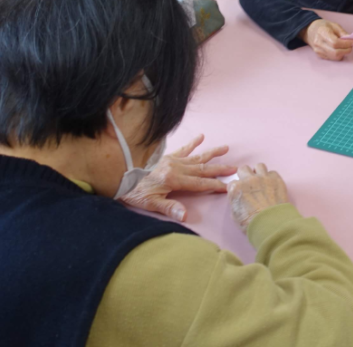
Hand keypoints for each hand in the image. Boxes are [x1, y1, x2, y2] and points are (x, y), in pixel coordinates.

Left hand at [119, 134, 235, 221]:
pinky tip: (200, 137)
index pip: (200, 183)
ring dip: (212, 153)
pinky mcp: (165, 156)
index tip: (228, 187)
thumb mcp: (150, 203)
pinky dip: (192, 143)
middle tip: (234, 169)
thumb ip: (169, 208)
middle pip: (202, 169)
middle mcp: (175, 167)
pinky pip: (182, 149)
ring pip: (196, 157)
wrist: (117, 174)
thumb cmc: (133, 191)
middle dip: (220, 169)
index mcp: (174, 179)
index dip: (215, 185)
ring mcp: (171, 159)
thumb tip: (185, 215)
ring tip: (225, 148)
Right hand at [227, 164, 289, 232]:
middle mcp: (249, 180)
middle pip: (244, 169)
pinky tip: (272, 185)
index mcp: (236, 188)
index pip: (232, 182)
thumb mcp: (234, 214)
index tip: (240, 192)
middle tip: (249, 184)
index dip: (237, 187)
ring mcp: (264, 178)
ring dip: (259, 172)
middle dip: (245, 175)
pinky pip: (273, 172)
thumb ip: (235, 200)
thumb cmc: (251, 223)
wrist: (271, 224)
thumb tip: (238, 197)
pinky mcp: (277, 179)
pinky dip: (272, 178)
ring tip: (261, 181)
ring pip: (259, 166)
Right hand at [301, 19, 352, 60]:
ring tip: (345, 47)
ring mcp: (318, 50)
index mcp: (322, 33)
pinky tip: (339, 49)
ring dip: (343, 54)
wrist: (310, 30)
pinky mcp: (319, 55)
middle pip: (335, 53)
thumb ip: (343, 33)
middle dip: (346, 50)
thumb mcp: (334, 25)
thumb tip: (352, 40)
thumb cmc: (324, 26)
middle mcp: (319, 43)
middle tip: (351, 46)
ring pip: (334, 57)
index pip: (335, 43)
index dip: (346, 44)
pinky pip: (332, 58)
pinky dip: (338, 55)